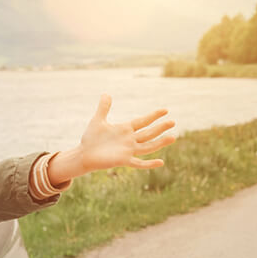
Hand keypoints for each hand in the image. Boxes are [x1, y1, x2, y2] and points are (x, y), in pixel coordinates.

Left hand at [50, 94, 176, 183]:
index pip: (142, 121)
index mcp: (125, 129)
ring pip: (148, 146)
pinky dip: (149, 163)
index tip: (165, 110)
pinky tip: (161, 162)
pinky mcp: (123, 161)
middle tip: (173, 122)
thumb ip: (103, 108)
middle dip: (160, 128)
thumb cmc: (91, 139)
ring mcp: (128, 150)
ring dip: (160, 143)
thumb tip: (106, 94)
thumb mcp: (97, 121)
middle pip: (148, 133)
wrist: (83, 154)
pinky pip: (139, 163)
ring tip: (173, 138)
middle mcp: (129, 140)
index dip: (153, 116)